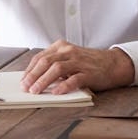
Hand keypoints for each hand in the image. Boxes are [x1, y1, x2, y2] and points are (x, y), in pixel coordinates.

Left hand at [20, 41, 134, 92]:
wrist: (114, 63)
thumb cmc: (89, 63)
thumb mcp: (69, 58)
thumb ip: (55, 64)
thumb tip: (35, 79)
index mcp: (61, 47)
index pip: (40, 57)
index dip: (30, 70)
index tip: (23, 81)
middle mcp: (69, 52)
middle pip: (46, 62)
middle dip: (33, 76)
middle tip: (25, 87)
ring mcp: (79, 61)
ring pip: (57, 69)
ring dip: (44, 81)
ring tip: (36, 91)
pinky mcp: (89, 72)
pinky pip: (74, 79)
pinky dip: (64, 86)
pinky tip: (56, 92)